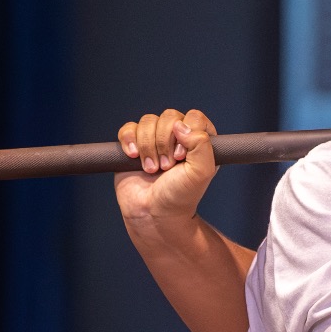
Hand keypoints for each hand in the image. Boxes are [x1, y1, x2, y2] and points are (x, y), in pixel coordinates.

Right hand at [114, 108, 217, 226]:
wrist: (153, 214)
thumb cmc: (180, 196)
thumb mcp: (201, 172)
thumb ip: (202, 144)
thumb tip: (180, 125)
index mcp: (199, 141)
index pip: (194, 117)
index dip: (186, 134)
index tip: (182, 158)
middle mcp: (178, 137)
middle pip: (169, 117)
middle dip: (164, 143)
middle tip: (166, 167)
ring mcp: (154, 140)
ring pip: (148, 121)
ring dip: (148, 146)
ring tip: (151, 169)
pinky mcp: (133, 145)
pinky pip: (128, 129)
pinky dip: (129, 140)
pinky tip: (133, 157)